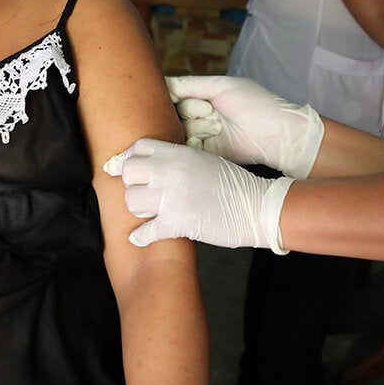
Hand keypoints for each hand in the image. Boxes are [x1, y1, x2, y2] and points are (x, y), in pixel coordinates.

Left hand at [105, 138, 290, 251]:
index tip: (125, 169)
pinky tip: (140, 237)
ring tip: (151, 211)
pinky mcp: (177, 223)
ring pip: (131, 201)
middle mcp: (172, 172)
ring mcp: (173, 197)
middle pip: (129, 172)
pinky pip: (145, 231)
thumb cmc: (235, 184)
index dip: (130, 158)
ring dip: (139, 209)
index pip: (138, 147)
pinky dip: (141, 237)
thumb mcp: (204, 161)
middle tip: (143, 192)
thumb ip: (177, 160)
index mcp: (179, 153)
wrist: (257, 207)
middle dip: (132, 184)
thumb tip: (151, 164)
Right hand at [165, 76, 323, 178]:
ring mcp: (203, 133)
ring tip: (219, 126)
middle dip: (192, 110)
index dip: (176, 95)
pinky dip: (196, 140)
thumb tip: (162, 83)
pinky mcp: (206, 152)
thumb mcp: (221, 86)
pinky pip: (186, 146)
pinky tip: (214, 136)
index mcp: (205, 95)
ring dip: (198, 125)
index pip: (175, 93)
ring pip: (179, 128)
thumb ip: (190, 85)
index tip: (185, 96)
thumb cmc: (255, 104)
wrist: (276, 135)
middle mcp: (201, 114)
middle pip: (174, 112)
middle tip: (212, 111)